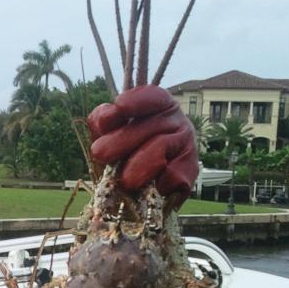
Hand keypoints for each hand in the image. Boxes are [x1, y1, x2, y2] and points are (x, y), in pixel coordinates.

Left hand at [87, 84, 197, 205]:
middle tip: (99, 153)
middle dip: (121, 139)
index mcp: (158, 106)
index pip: (152, 97)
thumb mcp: (110, 130)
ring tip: (125, 181)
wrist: (148, 186)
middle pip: (149, 126)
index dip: (137, 100)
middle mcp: (175, 120)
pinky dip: (161, 184)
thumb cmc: (124, 150)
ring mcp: (186, 144)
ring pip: (161, 147)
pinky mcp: (190, 170)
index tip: (119, 105)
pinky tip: (153, 190)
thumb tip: (103, 122)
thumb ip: (102, 121)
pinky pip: (175, 175)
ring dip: (141, 165)